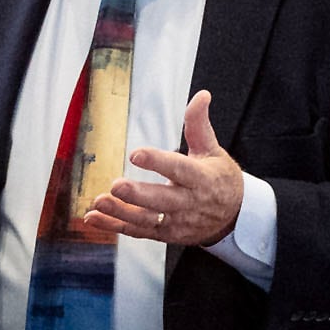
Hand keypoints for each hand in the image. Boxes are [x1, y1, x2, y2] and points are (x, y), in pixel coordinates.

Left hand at [85, 91, 243, 247]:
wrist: (235, 217)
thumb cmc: (220, 179)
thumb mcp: (213, 150)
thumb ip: (199, 125)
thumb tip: (201, 95)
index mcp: (201, 179)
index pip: (179, 169)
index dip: (157, 162)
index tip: (135, 154)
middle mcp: (189, 203)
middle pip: (162, 200)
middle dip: (138, 195)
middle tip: (116, 186)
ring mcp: (177, 222)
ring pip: (147, 220)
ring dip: (121, 213)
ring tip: (99, 203)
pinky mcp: (166, 235)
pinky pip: (138, 232)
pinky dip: (115, 226)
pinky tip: (93, 217)